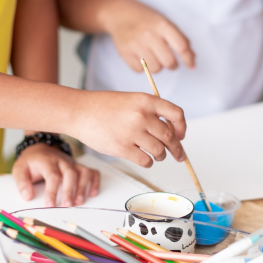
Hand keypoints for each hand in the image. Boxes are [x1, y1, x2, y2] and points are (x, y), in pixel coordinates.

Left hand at [12, 143, 99, 207]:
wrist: (40, 148)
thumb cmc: (31, 162)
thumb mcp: (19, 169)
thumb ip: (22, 183)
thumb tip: (27, 196)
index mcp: (47, 161)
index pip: (52, 175)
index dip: (52, 191)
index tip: (50, 204)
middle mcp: (62, 161)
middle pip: (70, 174)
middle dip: (69, 190)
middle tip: (67, 205)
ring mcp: (72, 163)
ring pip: (83, 172)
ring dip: (83, 187)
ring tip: (79, 201)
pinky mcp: (79, 166)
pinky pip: (92, 171)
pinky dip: (95, 181)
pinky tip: (93, 193)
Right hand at [70, 91, 186, 167]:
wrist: (80, 112)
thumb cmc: (104, 106)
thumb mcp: (131, 100)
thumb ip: (150, 112)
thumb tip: (171, 132)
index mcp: (146, 101)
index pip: (176, 114)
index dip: (182, 127)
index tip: (181, 135)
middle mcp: (142, 115)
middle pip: (170, 137)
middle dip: (177, 149)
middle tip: (179, 155)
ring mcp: (132, 132)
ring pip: (159, 151)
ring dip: (161, 156)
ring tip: (157, 155)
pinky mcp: (123, 148)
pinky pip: (146, 161)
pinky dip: (148, 162)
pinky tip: (144, 158)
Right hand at [104, 0, 195, 72]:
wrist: (118, 13)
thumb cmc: (145, 18)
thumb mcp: (164, 21)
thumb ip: (179, 38)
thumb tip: (192, 57)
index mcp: (162, 25)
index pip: (181, 47)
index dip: (189, 59)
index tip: (191, 65)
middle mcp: (149, 35)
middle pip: (169, 62)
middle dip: (172, 65)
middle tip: (170, 62)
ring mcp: (135, 44)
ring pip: (155, 69)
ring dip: (158, 66)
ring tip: (154, 57)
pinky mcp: (124, 52)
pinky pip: (140, 71)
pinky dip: (143, 68)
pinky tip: (142, 57)